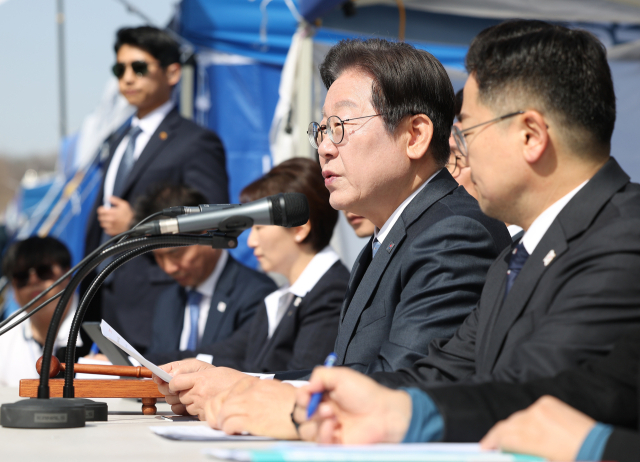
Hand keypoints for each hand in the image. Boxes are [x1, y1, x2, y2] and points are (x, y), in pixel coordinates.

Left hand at [97, 196, 133, 235]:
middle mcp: (110, 220)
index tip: (104, 210)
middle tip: (108, 215)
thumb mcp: (123, 204)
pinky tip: (113, 225)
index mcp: (111, 212)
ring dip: (105, 222)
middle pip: (100, 217)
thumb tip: (107, 197)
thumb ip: (115, 200)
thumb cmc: (129, 214)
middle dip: (103, 215)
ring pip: (102, 224)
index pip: (100, 210)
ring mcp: (110, 226)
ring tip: (111, 221)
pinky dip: (108, 228)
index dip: (102, 209)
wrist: (134, 224)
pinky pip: (106, 229)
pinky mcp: (112, 232)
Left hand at [153, 360, 245, 419]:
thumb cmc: (231, 380)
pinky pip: (192, 412)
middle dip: (180, 392)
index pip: (175, 382)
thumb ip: (194, 376)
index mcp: (201, 378)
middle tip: (188, 389)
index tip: (174, 383)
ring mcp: (202, 404)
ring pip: (184, 404)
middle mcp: (199, 392)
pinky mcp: (205, 414)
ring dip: (187, 401)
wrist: (245, 392)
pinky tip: (204, 403)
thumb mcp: (213, 371)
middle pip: (178, 394)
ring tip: (200, 395)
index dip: (171, 383)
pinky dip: (195, 409)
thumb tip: (176, 378)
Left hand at [208, 378, 299, 438]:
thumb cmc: (300, 405)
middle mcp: (252, 392)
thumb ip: (269, 391)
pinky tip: (232, 431)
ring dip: (222, 421)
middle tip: (222, 419)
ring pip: (224, 412)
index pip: (234, 388)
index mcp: (260, 384)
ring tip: (226, 427)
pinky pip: (229, 423)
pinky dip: (228, 428)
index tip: (229, 406)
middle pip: (225, 399)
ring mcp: (250, 405)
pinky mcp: (250, 420)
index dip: (228, 399)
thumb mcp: (282, 390)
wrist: (305, 414)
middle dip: (221, 411)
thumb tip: (265, 397)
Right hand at [293, 367, 411, 443]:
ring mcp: (328, 429)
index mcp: (324, 396)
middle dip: (308, 410)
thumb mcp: (341, 376)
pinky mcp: (334, 443)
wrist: (383, 412)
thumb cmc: (365, 393)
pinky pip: (319, 442)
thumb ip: (320, 375)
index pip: (301, 399)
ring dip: (316, 421)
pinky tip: (333, 425)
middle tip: (325, 406)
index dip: (301, 397)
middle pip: (301, 416)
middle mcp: (323, 413)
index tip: (308, 395)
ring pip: (306, 431)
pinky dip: (322, 433)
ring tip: (332, 414)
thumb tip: (307, 386)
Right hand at [481, 395, 595, 460]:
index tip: (485, 449)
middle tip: (491, 446)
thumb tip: (507, 454)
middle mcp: (535, 419)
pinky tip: (530, 429)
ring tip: (511, 439)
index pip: (503, 437)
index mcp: (535, 438)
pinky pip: (528, 411)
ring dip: (512, 428)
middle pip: (505, 426)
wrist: (598, 446)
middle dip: (497, 437)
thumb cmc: (573, 459)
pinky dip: (526, 420)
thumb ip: (524, 457)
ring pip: (516, 418)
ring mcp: (541, 408)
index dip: (491, 443)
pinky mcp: (547, 402)